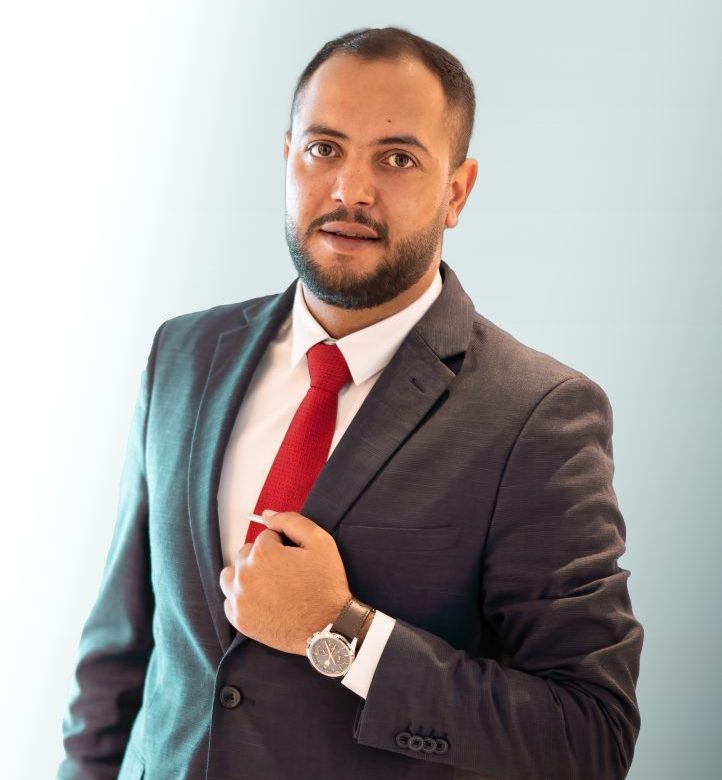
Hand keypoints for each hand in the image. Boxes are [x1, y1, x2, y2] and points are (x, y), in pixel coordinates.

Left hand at [219, 510, 351, 655]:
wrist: (328, 627)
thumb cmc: (326, 584)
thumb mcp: (319, 542)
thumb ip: (291, 521)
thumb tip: (266, 515)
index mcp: (262, 553)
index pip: (266, 536)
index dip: (283, 544)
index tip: (295, 558)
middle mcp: (244, 574)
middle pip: (247, 554)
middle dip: (264, 558)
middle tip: (286, 572)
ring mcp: (239, 599)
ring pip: (231, 576)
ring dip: (246, 575)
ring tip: (268, 584)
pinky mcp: (239, 620)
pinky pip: (229, 601)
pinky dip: (241, 598)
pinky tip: (261, 600)